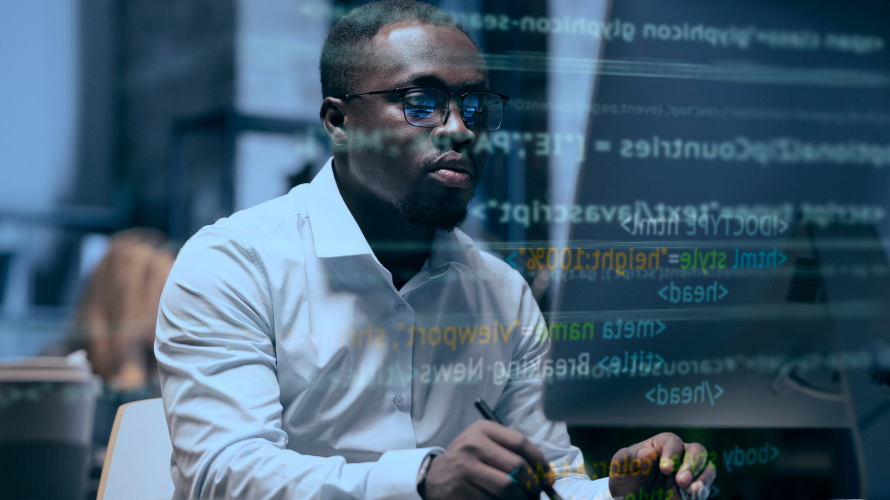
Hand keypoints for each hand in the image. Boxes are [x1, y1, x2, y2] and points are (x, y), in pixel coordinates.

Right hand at [422, 420, 552, 499]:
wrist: (435, 477)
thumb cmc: (469, 461)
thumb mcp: (485, 444)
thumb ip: (512, 452)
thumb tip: (546, 475)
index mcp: (482, 430)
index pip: (521, 443)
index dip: (540, 462)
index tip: (547, 476)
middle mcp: (472, 446)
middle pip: (518, 468)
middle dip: (533, 485)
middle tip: (536, 494)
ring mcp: (465, 470)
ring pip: (509, 490)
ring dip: (522, 499)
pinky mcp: (462, 492)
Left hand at [608, 432, 715, 499]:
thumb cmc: (626, 478)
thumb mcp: (620, 467)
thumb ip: (630, 458)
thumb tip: (648, 453)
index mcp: (660, 445)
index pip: (673, 442)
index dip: (672, 453)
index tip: (665, 469)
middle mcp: (679, 456)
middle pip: (697, 450)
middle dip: (692, 464)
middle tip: (681, 481)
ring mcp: (688, 473)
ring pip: (707, 467)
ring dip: (703, 478)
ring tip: (692, 491)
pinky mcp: (693, 490)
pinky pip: (705, 487)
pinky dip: (702, 491)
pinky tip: (693, 497)